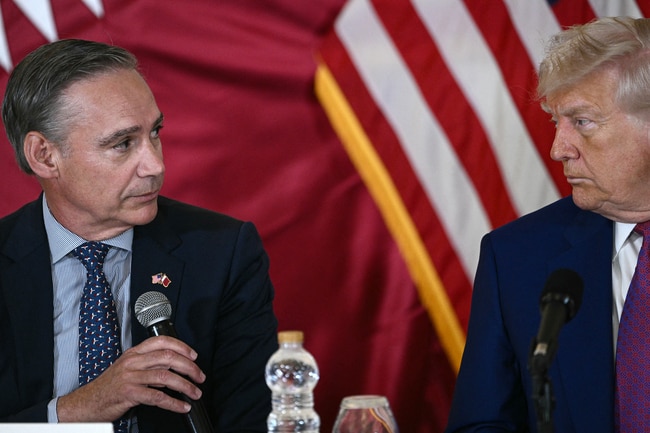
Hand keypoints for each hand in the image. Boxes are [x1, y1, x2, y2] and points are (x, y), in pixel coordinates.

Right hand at [56, 336, 205, 422]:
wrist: (87, 403)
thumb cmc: (110, 386)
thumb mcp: (128, 368)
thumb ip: (149, 363)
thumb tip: (175, 366)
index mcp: (134, 352)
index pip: (161, 341)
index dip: (182, 347)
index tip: (194, 356)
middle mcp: (132, 361)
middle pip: (168, 358)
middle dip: (189, 367)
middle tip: (200, 376)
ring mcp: (130, 377)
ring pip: (165, 377)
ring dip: (185, 386)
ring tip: (195, 393)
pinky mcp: (128, 393)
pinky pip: (157, 397)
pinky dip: (173, 403)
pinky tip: (182, 406)